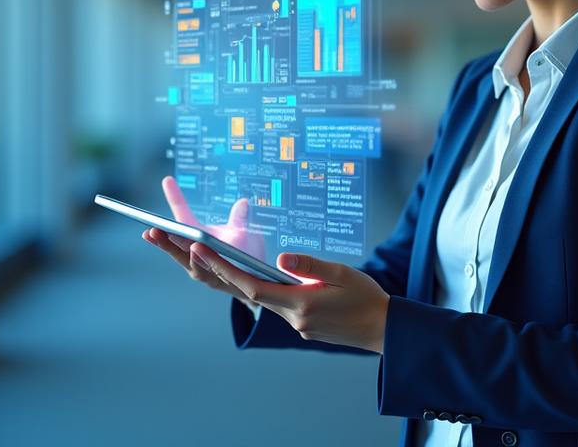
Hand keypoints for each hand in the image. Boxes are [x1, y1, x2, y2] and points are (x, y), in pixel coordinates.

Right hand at [142, 176, 265, 308]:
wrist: (258, 278)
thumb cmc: (245, 253)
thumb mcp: (242, 232)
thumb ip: (239, 219)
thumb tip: (243, 202)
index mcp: (196, 236)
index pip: (182, 215)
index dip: (176, 198)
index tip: (168, 180)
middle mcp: (194, 253)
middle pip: (175, 242)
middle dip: (162, 236)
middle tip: (152, 226)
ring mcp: (200, 268)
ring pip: (184, 259)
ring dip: (172, 248)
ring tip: (164, 235)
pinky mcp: (211, 279)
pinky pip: (203, 271)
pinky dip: (197, 261)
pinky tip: (194, 249)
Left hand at [189, 244, 389, 353]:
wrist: (384, 329)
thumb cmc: (366, 298)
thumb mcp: (341, 272)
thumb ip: (309, 265)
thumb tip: (281, 258)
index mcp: (301, 302)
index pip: (252, 286)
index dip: (224, 268)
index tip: (202, 250)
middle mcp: (294, 317)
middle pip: (250, 293)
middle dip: (221, 271)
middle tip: (194, 249)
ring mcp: (298, 325)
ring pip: (265, 300)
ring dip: (242, 281)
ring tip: (219, 257)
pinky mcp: (304, 327)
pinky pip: (280, 306)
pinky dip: (267, 291)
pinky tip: (263, 276)